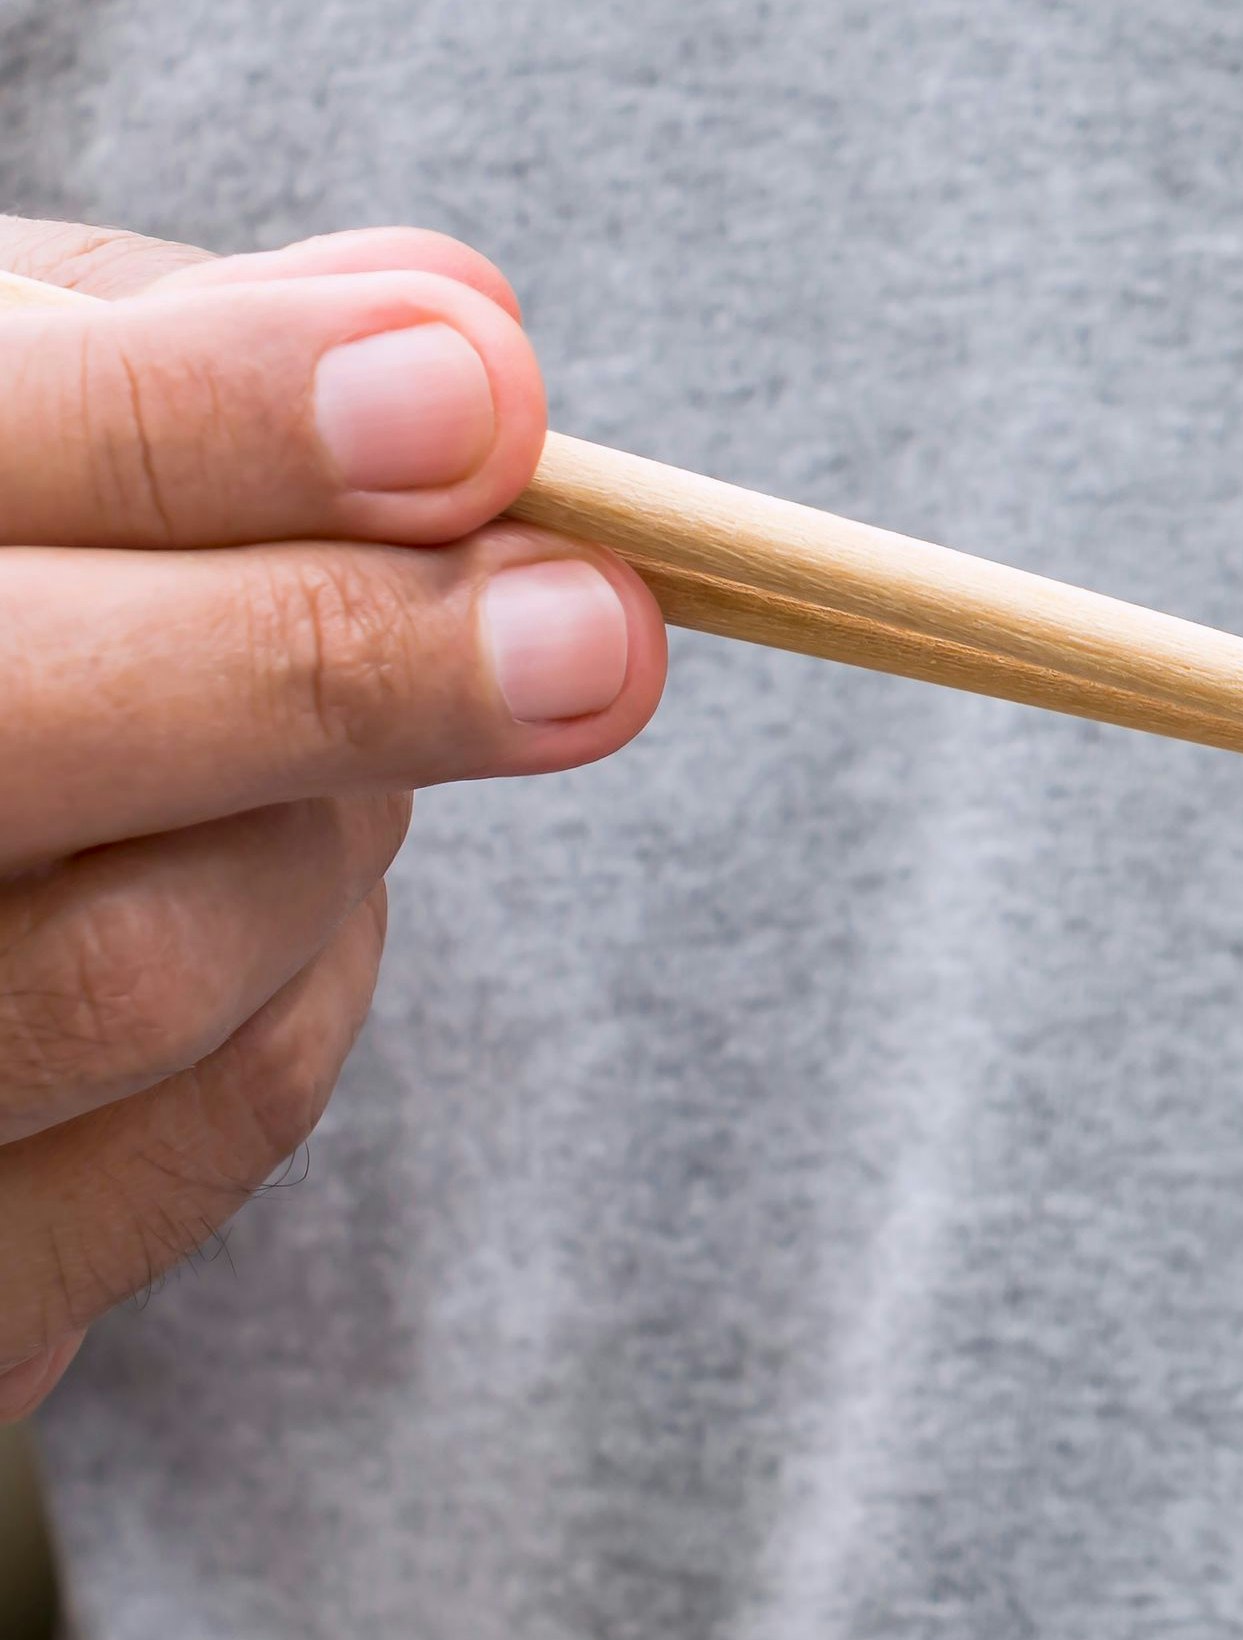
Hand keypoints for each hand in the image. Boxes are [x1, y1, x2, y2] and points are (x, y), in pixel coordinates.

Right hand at [0, 219, 665, 1418]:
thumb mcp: (14, 422)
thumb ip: (192, 357)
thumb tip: (460, 331)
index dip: (215, 420)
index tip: (481, 393)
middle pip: (16, 730)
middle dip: (340, 664)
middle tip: (604, 632)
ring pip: (150, 961)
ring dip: (344, 823)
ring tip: (377, 716)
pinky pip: (214, 1126)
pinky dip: (319, 980)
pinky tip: (291, 888)